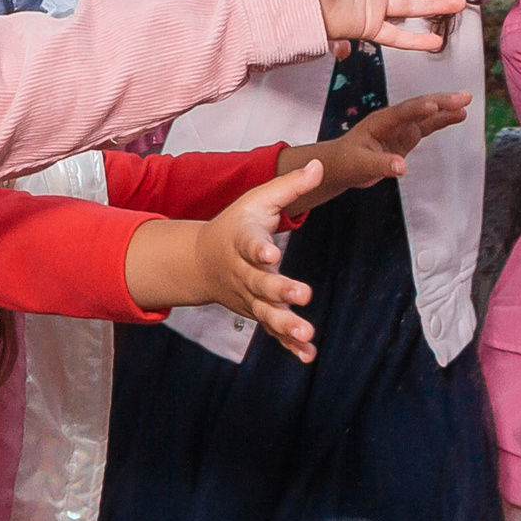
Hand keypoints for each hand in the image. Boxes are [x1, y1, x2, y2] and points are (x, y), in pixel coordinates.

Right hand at [196, 160, 328, 361]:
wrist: (202, 261)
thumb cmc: (237, 225)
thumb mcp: (259, 200)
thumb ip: (290, 186)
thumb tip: (319, 165)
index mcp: (243, 241)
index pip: (250, 244)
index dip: (260, 249)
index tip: (271, 253)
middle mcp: (244, 273)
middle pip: (261, 283)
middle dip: (280, 290)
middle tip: (302, 294)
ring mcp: (249, 297)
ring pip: (266, 313)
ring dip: (285, 325)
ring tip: (307, 334)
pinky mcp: (258, 312)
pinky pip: (273, 332)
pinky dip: (288, 345)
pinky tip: (308, 355)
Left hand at [278, 92, 471, 214]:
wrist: (341, 164)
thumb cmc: (347, 162)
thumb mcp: (361, 166)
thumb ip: (381, 165)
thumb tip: (402, 167)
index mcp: (379, 122)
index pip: (401, 113)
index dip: (418, 110)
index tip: (435, 106)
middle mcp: (393, 120)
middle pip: (419, 108)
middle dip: (441, 102)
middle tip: (463, 98)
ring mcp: (401, 127)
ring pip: (427, 114)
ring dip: (446, 108)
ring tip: (466, 103)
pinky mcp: (407, 136)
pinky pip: (428, 126)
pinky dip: (443, 120)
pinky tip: (458, 116)